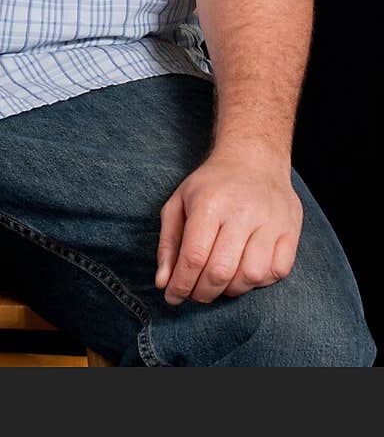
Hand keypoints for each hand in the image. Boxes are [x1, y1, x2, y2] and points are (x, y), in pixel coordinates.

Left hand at [154, 145, 302, 305]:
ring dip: (231, 290)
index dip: (181, 284)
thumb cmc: (211, 185)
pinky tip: (245, 271)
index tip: (172, 296)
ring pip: (250, 276)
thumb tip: (162, 282)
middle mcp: (242, 211)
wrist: (254, 157)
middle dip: (203, 293)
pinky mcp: (291, 229)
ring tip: (219, 282)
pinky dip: (259, 281)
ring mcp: (271, 221)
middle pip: (220, 271)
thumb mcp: (179, 202)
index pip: (193, 256)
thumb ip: (168, 243)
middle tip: (195, 294)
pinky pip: (277, 272)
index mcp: (210, 202)